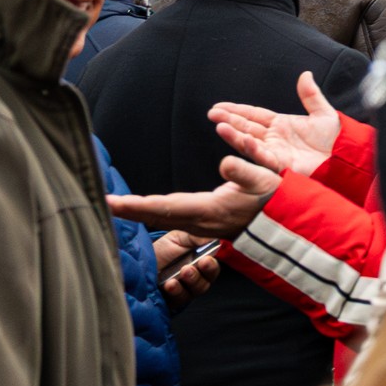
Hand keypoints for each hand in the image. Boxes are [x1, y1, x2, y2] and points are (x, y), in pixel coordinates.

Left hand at [108, 155, 278, 237]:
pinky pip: (169, 217)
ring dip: (135, 211)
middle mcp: (199, 221)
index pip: (163, 207)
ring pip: (160, 218)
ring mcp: (199, 224)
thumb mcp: (265, 179)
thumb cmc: (275, 199)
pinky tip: (140, 208)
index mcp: (209, 210)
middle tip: (100, 202)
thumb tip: (223, 162)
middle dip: (126, 210)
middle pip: (155, 215)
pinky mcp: (201, 221)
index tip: (110, 202)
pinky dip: (149, 212)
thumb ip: (246, 169)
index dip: (135, 206)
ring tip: (114, 204)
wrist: (286, 223)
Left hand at [159, 240, 227, 304]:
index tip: (205, 260)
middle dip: (198, 276)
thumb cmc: (164, 249)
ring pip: (194, 292)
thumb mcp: (180, 238)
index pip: (212, 268)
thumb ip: (197, 238)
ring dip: (188, 283)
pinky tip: (169, 284)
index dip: (210, 266)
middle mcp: (196, 279)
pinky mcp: (172, 300)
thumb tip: (213, 237)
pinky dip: (176, 292)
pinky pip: (178, 300)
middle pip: (205, 283)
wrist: (141, 261)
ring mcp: (185, 291)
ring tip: (179, 275)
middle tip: (188, 269)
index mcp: (201, 263)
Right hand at [210, 72, 340, 177]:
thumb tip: (305, 74)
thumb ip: (311, 96)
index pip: (254, 115)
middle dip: (229, 120)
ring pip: (250, 141)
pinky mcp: (281, 164)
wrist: (346, 159)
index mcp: (281, 125)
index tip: (219, 106)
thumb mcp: (323, 113)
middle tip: (212, 113)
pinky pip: (263, 156)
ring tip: (219, 125)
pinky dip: (252, 148)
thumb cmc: (336, 140)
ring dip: (234, 134)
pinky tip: (242, 139)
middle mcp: (274, 138)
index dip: (237, 110)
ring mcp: (275, 151)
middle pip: (247, 127)